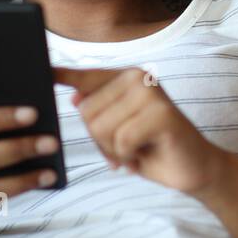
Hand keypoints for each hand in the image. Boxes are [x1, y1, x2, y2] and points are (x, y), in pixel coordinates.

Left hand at [53, 66, 225, 194]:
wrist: (194, 168)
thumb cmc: (153, 148)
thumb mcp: (119, 128)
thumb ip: (100, 110)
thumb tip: (74, 96)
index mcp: (127, 77)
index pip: (85, 76)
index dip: (62, 75)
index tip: (43, 69)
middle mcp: (138, 77)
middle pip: (87, 112)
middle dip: (99, 141)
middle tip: (123, 148)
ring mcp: (151, 93)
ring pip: (101, 128)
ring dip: (114, 151)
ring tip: (134, 151)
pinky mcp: (162, 114)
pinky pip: (121, 141)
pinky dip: (128, 156)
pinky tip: (143, 154)